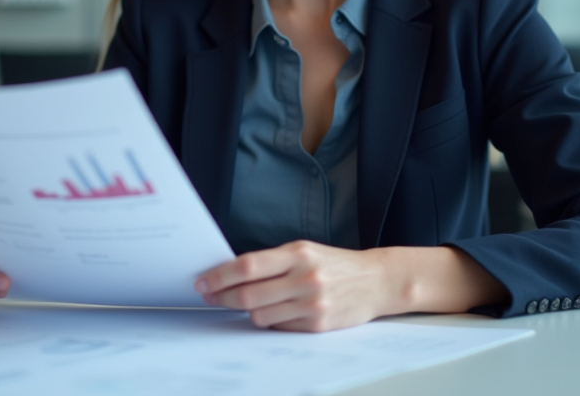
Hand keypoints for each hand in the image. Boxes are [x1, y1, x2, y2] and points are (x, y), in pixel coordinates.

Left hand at [194, 241, 392, 331]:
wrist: (375, 281)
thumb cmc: (335, 264)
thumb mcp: (304, 251)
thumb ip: (272, 261)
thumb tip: (233, 274)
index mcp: (298, 254)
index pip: (248, 266)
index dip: (220, 276)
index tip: (203, 281)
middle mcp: (304, 278)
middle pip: (249, 295)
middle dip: (223, 297)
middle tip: (211, 297)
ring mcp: (312, 303)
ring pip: (260, 316)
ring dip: (247, 312)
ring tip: (247, 304)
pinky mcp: (318, 325)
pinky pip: (279, 327)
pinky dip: (269, 321)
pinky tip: (273, 311)